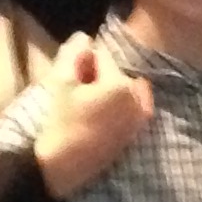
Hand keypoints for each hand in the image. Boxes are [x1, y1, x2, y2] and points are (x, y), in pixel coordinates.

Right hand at [34, 33, 152, 198]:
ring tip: (87, 106)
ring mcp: (139, 117)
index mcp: (120, 84)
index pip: (102, 57)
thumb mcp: (61, 83)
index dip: (83, 63)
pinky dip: (119, 105)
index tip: (72, 79)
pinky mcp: (136, 132)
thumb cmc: (61, 121)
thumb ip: (74, 55)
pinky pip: (131, 107)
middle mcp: (137, 98)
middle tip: (78, 94)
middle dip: (98, 76)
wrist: (65, 164)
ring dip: (109, 90)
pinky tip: (99, 117)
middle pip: (116, 73)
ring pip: (124, 89)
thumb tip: (84, 36)